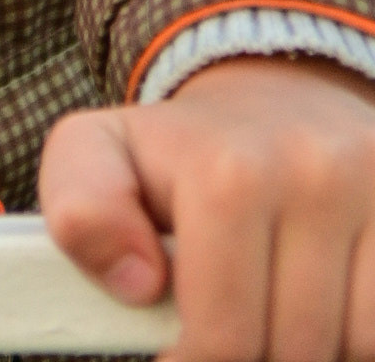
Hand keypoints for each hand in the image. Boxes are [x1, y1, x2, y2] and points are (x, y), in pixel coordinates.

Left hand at [42, 56, 374, 360]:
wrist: (276, 93)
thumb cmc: (182, 147)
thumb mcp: (100, 153)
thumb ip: (82, 206)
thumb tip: (139, 283)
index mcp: (229, 172)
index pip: (223, 337)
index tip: (180, 353)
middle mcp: (315, 173)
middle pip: (294, 349)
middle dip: (255, 355)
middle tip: (232, 328)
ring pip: (358, 344)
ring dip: (318, 349)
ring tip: (279, 315)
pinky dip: (361, 334)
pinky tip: (328, 310)